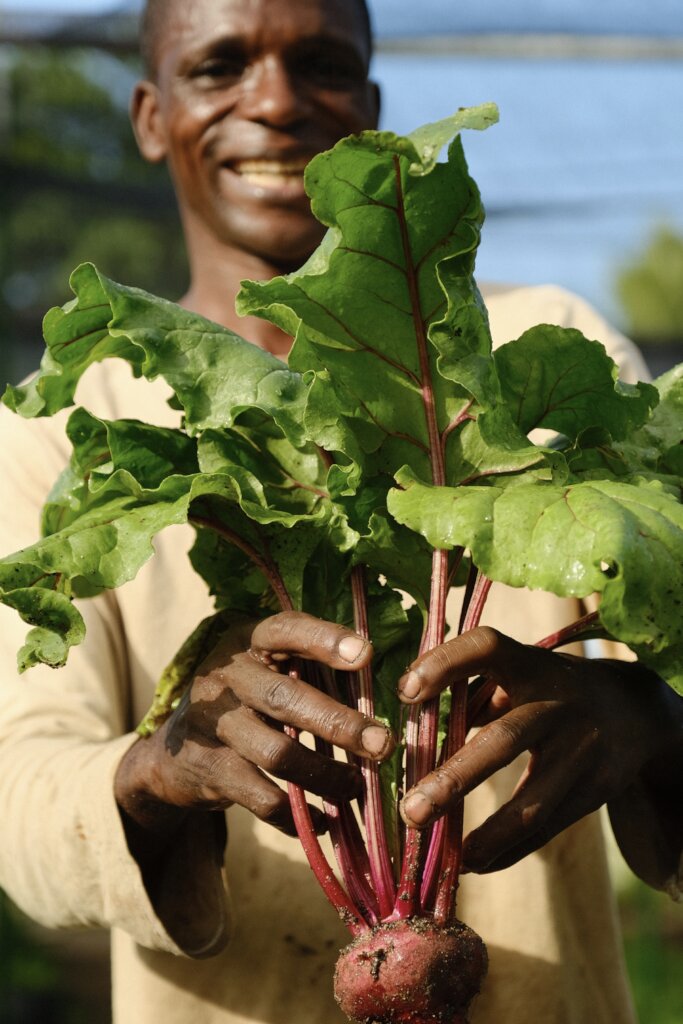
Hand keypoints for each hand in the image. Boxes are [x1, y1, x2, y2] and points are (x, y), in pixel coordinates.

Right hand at [115, 612, 393, 845]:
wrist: (172, 750)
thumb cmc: (245, 698)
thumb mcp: (266, 667)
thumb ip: (310, 666)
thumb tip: (381, 680)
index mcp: (248, 640)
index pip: (286, 630)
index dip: (325, 640)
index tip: (366, 654)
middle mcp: (226, 676)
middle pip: (284, 698)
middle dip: (338, 723)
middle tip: (382, 744)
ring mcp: (212, 723)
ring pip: (276, 753)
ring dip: (325, 775)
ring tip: (357, 787)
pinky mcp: (208, 769)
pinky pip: (261, 798)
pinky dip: (297, 815)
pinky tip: (323, 820)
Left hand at [397, 626, 681, 877]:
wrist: (633, 710)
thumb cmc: (545, 688)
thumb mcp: (517, 674)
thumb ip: (469, 694)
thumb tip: (409, 731)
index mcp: (530, 665)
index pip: (487, 649)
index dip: (445, 664)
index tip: (404, 692)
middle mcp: (558, 705)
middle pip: (505, 741)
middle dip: (455, 779)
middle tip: (409, 811)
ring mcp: (581, 752)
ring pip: (532, 802)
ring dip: (484, 834)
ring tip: (442, 856)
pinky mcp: (595, 791)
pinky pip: (547, 829)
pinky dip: (506, 851)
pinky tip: (470, 863)